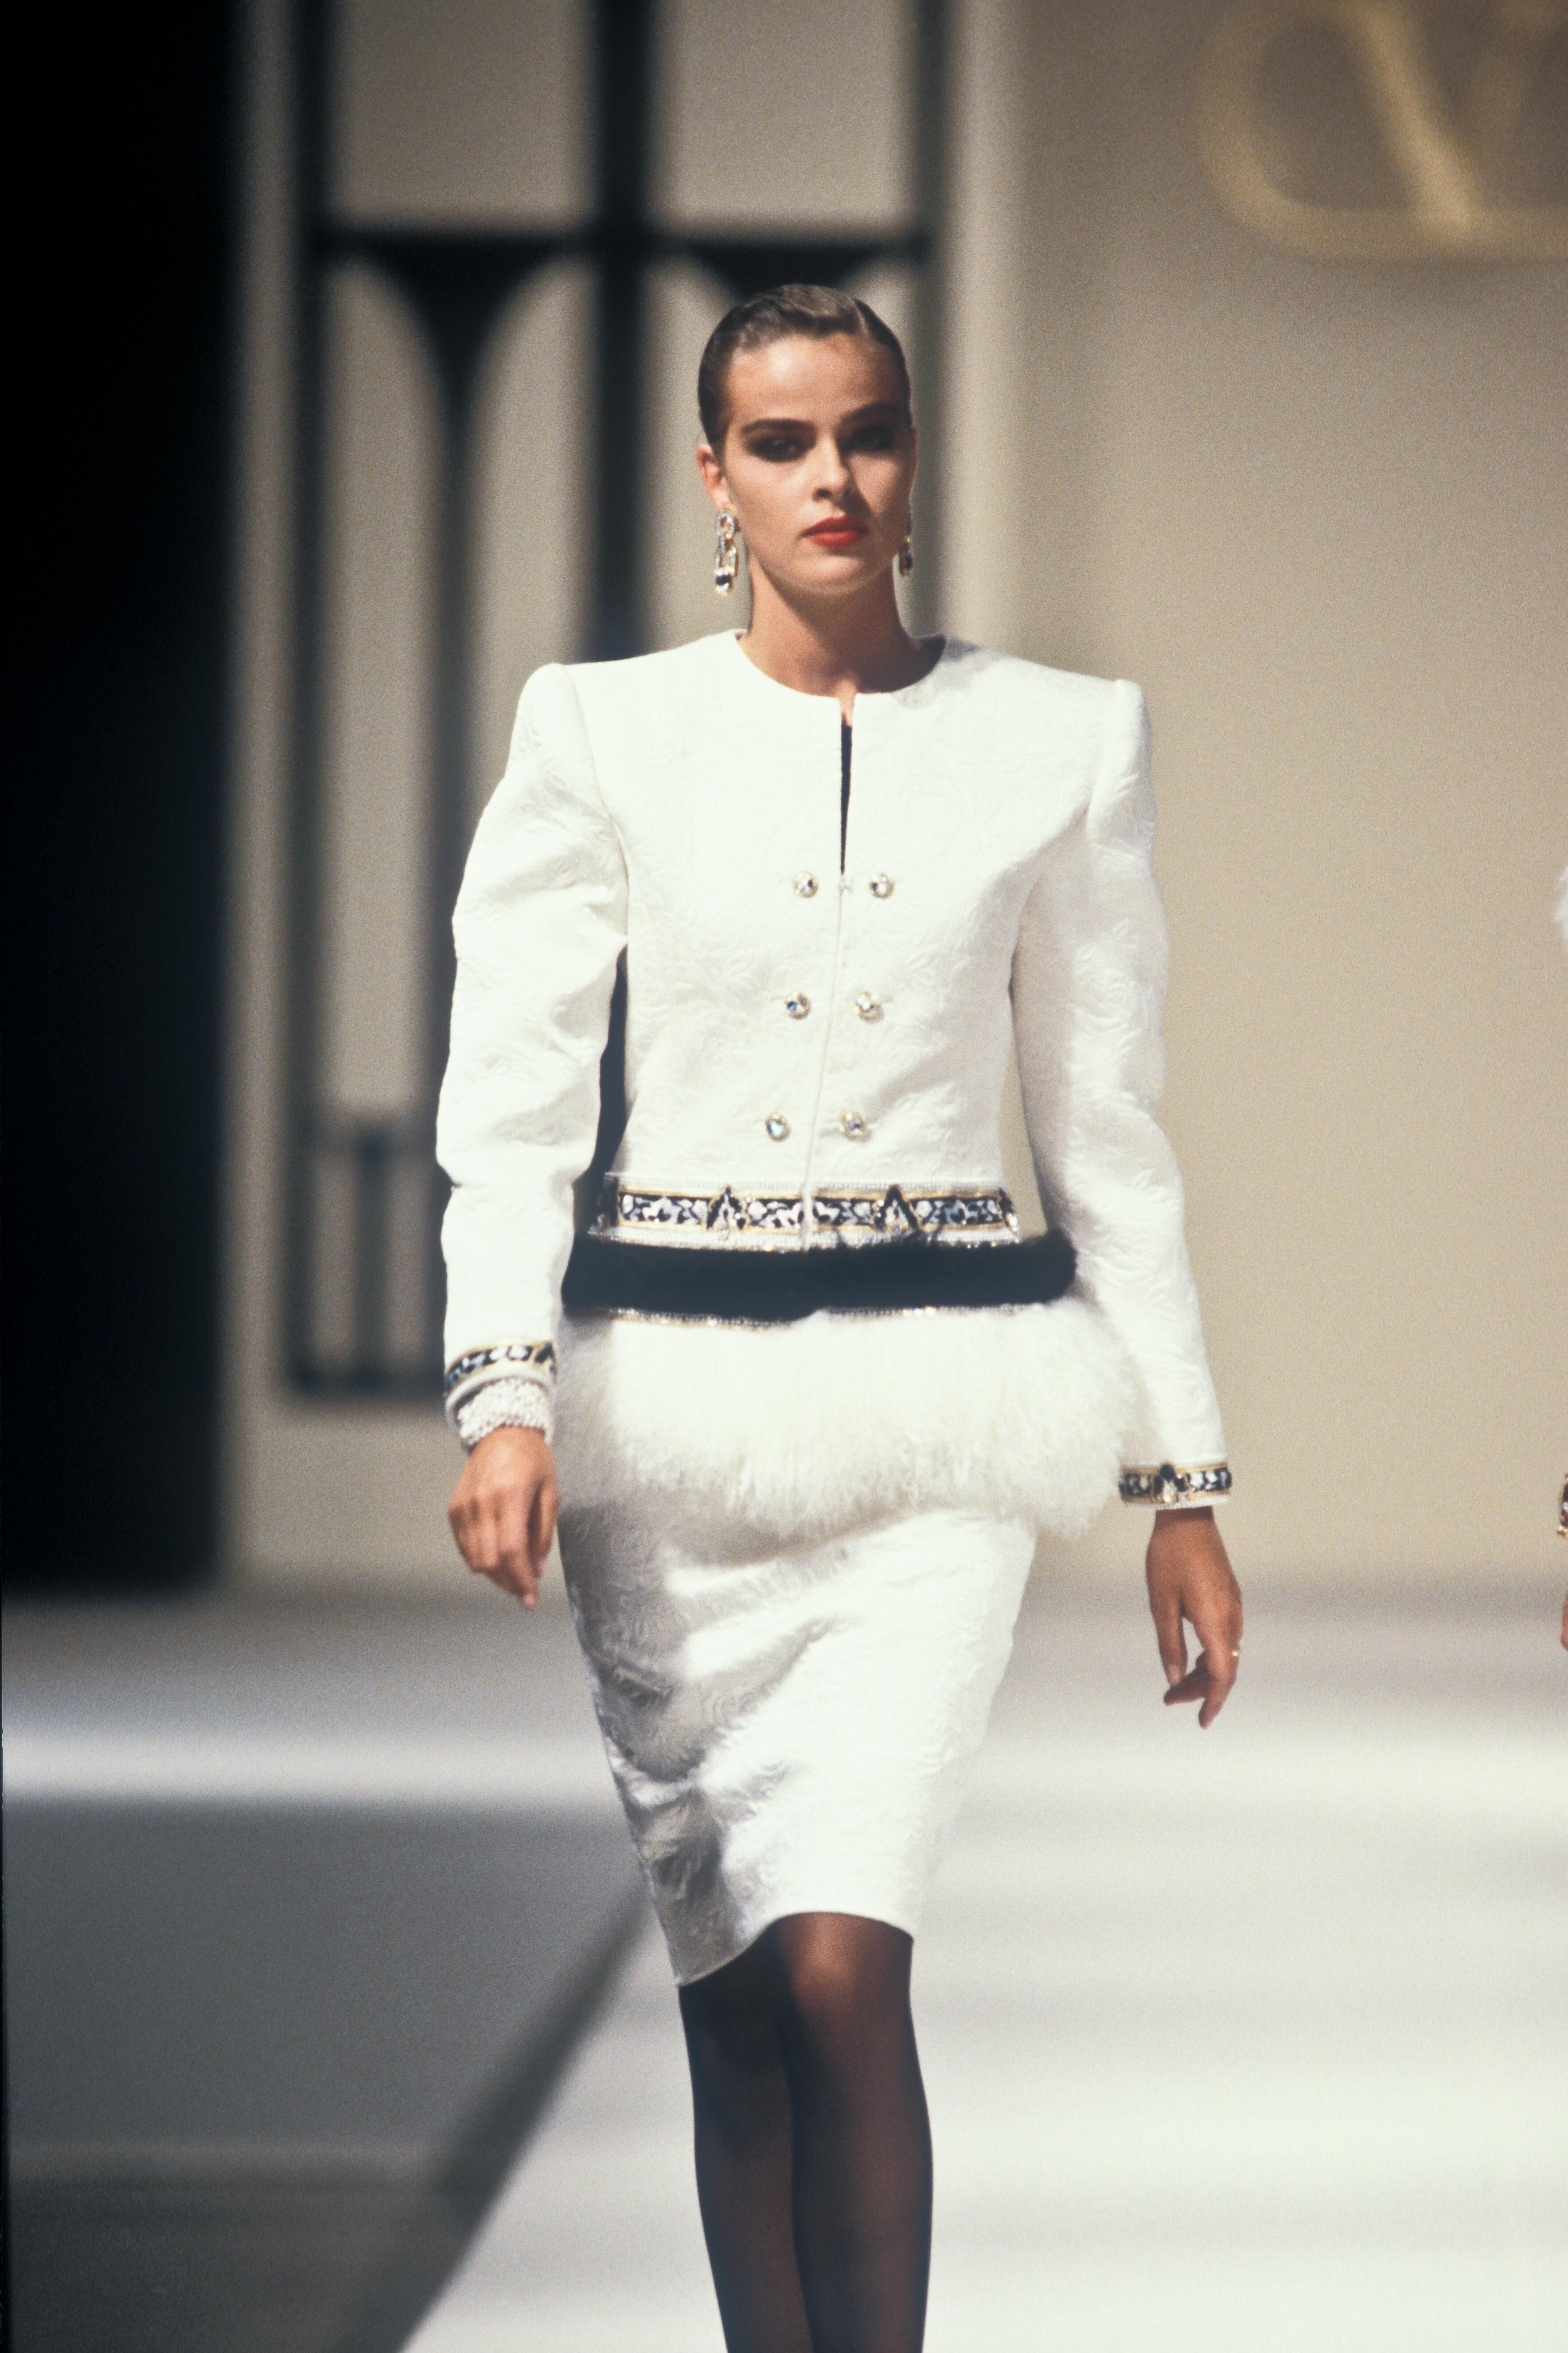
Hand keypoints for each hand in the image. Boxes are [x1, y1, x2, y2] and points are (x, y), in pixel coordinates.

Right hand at [447, 1427, 559, 1608]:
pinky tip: (497, 1560)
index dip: (521, 1580)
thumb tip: (537, 1569)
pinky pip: (465, 1547)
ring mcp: (464, 1507)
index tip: (531, 1598)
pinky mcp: (454, 1509)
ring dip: (495, 1576)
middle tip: (525, 1591)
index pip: (512, 1550)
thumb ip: (543, 1532)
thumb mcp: (551, 1491)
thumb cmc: (532, 1459)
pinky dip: (480, 1560)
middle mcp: (482, 1502)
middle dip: (509, 1583)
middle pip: (490, 1560)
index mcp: (510, 1495)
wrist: (501, 1431)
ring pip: (475, 1559)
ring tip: (514, 1577)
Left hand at [1146, 1507, 1242, 1727]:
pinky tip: (1191, 1657)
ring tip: (1176, 1683)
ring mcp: (1233, 1605)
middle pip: (1225, 1667)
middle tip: (1170, 1700)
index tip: (1201, 1720)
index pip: (1222, 1674)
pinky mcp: (1229, 1596)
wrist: (1186, 1517)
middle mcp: (1232, 1617)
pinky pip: (1226, 1636)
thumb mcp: (1161, 1603)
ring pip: (1226, 1652)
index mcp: (1215, 1621)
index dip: (1212, 1700)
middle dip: (1201, 1689)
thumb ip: (1169, 1643)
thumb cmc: (1169, 1557)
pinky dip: (1210, 1653)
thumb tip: (1173, 1678)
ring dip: (1204, 1672)